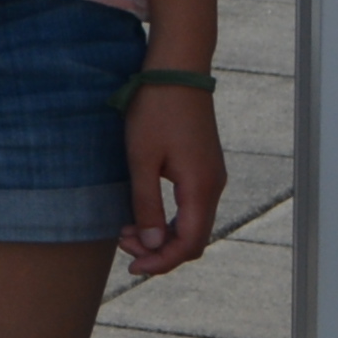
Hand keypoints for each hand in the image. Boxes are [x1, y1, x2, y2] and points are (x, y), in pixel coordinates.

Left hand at [115, 74, 228, 276]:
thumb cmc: (155, 110)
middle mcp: (213, 186)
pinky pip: (190, 206)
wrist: (176, 70)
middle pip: (193, 238)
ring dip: (162, 234)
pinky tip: (142, 213)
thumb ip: (147, 204)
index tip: (133, 267)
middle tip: (123, 246)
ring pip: (192, 223)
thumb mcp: (142, 159)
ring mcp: (211, 177)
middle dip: (160, 250)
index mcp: (201, 188)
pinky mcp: (203, 167)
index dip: (163, 262)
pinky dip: (168, 218)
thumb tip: (154, 246)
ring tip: (126, 231)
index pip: (190, 243)